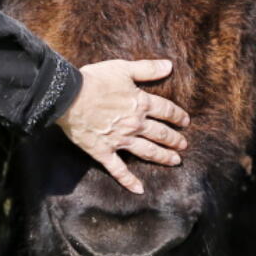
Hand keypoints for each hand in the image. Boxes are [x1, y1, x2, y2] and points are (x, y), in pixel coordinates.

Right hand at [55, 59, 189, 194]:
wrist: (69, 97)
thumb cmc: (95, 80)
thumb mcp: (123, 68)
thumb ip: (148, 68)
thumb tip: (170, 65)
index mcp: (140, 104)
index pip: (166, 111)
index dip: (178, 116)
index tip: (186, 121)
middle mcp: (135, 124)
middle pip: (161, 134)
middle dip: (175, 140)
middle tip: (184, 145)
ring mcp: (120, 141)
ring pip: (148, 152)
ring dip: (163, 157)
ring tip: (175, 161)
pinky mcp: (104, 152)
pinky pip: (119, 170)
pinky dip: (129, 181)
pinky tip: (139, 190)